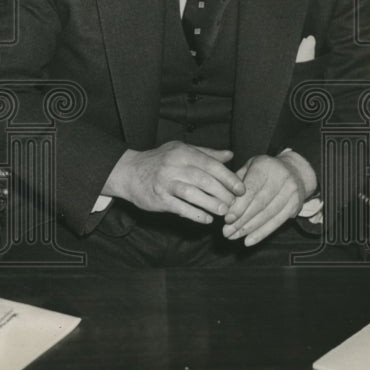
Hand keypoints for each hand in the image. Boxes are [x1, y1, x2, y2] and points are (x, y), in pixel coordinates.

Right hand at [105, 141, 245, 223]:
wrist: (128, 171)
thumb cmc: (159, 160)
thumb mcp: (181, 150)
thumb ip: (206, 153)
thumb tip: (230, 155)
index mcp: (182, 152)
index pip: (211, 164)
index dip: (228, 178)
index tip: (241, 189)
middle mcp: (173, 165)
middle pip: (204, 180)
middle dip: (223, 193)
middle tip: (235, 204)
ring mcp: (165, 182)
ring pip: (192, 194)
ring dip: (211, 204)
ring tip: (223, 212)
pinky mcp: (158, 198)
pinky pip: (180, 208)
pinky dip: (196, 214)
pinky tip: (206, 219)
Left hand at [223, 152, 314, 245]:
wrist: (294, 170)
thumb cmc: (263, 170)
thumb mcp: (248, 167)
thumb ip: (235, 181)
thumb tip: (222, 201)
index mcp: (265, 166)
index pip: (251, 190)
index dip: (239, 206)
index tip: (226, 219)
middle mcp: (281, 178)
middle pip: (259, 205)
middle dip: (241, 220)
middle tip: (226, 231)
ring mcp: (291, 193)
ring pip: (268, 215)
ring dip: (249, 229)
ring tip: (233, 236)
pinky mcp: (296, 205)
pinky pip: (277, 222)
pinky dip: (262, 233)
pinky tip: (248, 241)